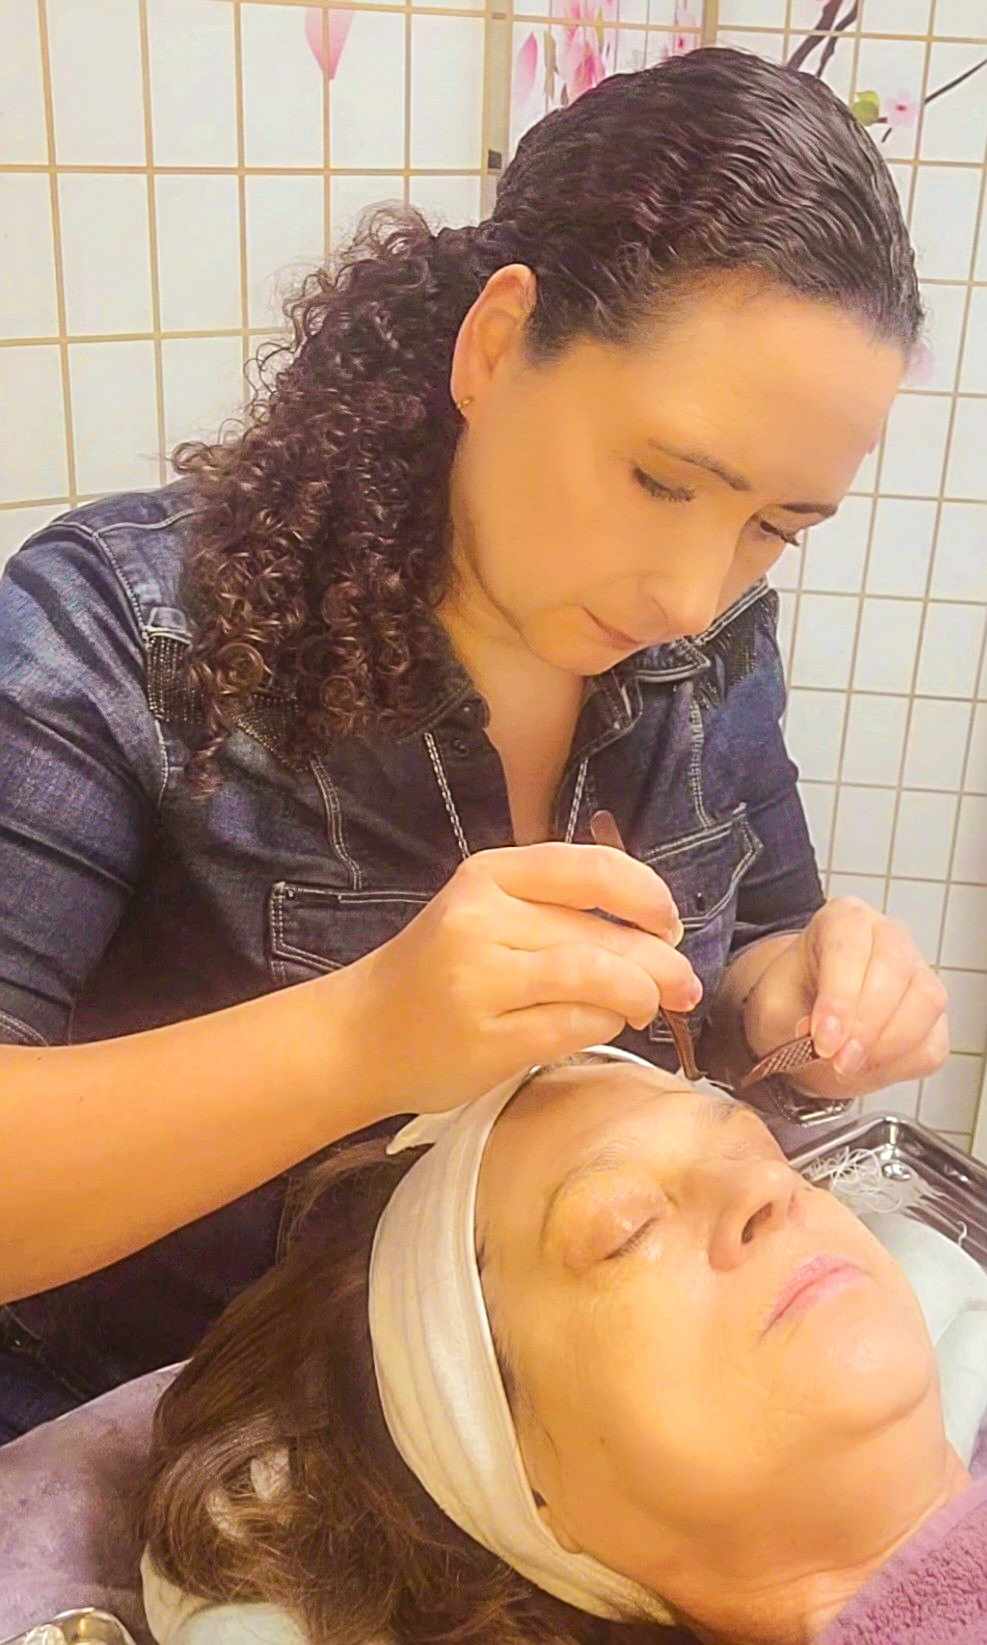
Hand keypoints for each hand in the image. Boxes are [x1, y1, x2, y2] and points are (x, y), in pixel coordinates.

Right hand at [349, 842, 700, 1115]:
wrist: (362, 1033)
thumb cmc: (440, 972)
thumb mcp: (486, 915)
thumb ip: (556, 911)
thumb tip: (659, 930)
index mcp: (487, 875)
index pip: (589, 869)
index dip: (645, 894)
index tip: (669, 922)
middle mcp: (481, 918)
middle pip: (599, 931)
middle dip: (659, 960)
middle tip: (684, 984)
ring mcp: (480, 979)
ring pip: (594, 976)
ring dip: (639, 994)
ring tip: (649, 1007)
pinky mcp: (486, 1037)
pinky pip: (573, 1025)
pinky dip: (604, 1025)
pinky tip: (607, 1025)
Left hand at [742, 898, 948, 1100]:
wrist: (805, 1020)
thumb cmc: (792, 999)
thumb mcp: (772, 1003)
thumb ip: (790, 1018)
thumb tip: (826, 1041)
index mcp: (844, 919)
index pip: (850, 948)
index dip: (839, 998)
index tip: (823, 1040)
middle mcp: (888, 937)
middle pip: (895, 969)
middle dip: (866, 1024)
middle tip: (838, 1060)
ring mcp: (918, 973)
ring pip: (925, 1002)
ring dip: (888, 1045)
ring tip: (849, 1065)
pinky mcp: (932, 1016)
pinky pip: (932, 1041)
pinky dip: (903, 1063)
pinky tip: (869, 1067)